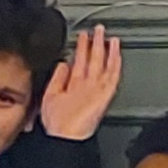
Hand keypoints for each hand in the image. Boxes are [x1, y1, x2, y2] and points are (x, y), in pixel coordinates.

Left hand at [40, 25, 121, 143]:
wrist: (64, 137)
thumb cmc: (57, 124)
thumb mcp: (51, 95)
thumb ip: (57, 78)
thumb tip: (62, 63)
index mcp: (74, 87)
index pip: (80, 63)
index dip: (81, 48)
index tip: (83, 36)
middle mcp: (86, 86)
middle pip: (93, 61)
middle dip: (95, 44)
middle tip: (98, 30)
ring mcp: (96, 90)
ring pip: (103, 65)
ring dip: (106, 50)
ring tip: (107, 36)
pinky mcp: (104, 95)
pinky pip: (112, 77)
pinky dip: (115, 64)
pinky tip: (116, 53)